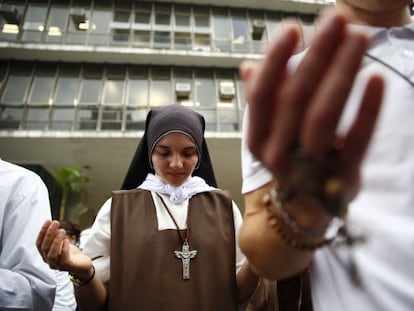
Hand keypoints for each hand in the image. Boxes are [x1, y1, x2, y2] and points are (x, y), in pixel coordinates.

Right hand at [36, 220, 91, 277]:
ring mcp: (58, 265)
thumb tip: (53, 223)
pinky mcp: (67, 266)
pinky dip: (64, 248)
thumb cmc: (71, 254)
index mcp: (46, 255)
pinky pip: (63, 259)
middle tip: (55, 223)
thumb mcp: (61, 243)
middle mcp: (49, 261)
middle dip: (49, 234)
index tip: (48, 221)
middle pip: (45, 248)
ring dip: (56, 241)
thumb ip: (56, 236)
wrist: (82, 265)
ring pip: (52, 254)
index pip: (39, 244)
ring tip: (62, 231)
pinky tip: (67, 240)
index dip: (42, 232)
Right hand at [241, 11, 383, 201]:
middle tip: (336, 19)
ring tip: (359, 36)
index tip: (292, 28)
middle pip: (295, 100)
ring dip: (342, 73)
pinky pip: (357, 141)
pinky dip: (368, 110)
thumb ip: (263, 100)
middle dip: (316, 56)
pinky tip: (378, 79)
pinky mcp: (344, 177)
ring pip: (323, 116)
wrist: (304, 211)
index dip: (275, 61)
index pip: (262, 97)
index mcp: (259, 140)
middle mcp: (278, 155)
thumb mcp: (269, 133)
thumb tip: (248, 65)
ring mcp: (311, 168)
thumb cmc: (289, 161)